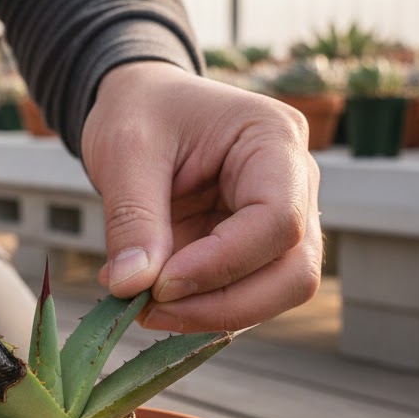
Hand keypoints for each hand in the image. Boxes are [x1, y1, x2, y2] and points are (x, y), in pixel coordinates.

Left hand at [80, 61, 321, 331]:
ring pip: (274, 292)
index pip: (278, 220)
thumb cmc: (140, 110)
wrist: (140, 105)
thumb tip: (132, 286)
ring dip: (209, 313)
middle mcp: (294, 183)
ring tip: (139, 305)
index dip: (222, 263)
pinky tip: (145, 298)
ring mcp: (279, 220)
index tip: (159, 284)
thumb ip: (132, 218)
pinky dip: (196, 307)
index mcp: (274, 139)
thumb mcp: (124, 150)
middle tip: (148, 309)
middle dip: (224, 304)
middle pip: (293, 271)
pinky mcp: (251, 248)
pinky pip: (241, 293)